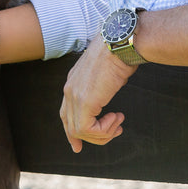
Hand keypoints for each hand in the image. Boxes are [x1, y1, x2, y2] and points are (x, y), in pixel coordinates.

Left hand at [60, 37, 136, 152]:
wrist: (121, 42)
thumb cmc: (120, 53)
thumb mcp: (107, 73)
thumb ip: (101, 86)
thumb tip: (108, 92)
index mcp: (73, 82)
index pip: (65, 113)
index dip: (72, 132)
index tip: (78, 145)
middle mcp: (69, 89)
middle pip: (69, 125)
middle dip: (89, 138)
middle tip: (113, 133)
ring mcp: (74, 96)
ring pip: (79, 131)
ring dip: (103, 133)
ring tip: (118, 121)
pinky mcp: (85, 101)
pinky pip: (88, 129)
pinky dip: (104, 130)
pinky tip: (116, 118)